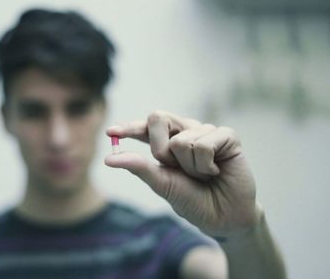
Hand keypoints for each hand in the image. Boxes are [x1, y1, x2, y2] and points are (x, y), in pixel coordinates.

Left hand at [105, 110, 260, 238]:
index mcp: (168, 141)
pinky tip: (215, 171)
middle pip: (158, 118)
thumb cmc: (192, 200)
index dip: (129, 127)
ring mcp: (206, 131)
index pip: (145, 127)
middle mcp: (186, 130)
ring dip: (189, 166)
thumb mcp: (162, 184)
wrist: (223, 218)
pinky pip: (203, 144)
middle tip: (174, 168)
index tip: (111, 132)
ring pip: (181, 140)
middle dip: (159, 149)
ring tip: (203, 175)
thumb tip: (109, 159)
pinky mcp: (227, 136)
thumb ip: (139, 167)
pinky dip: (205, 165)